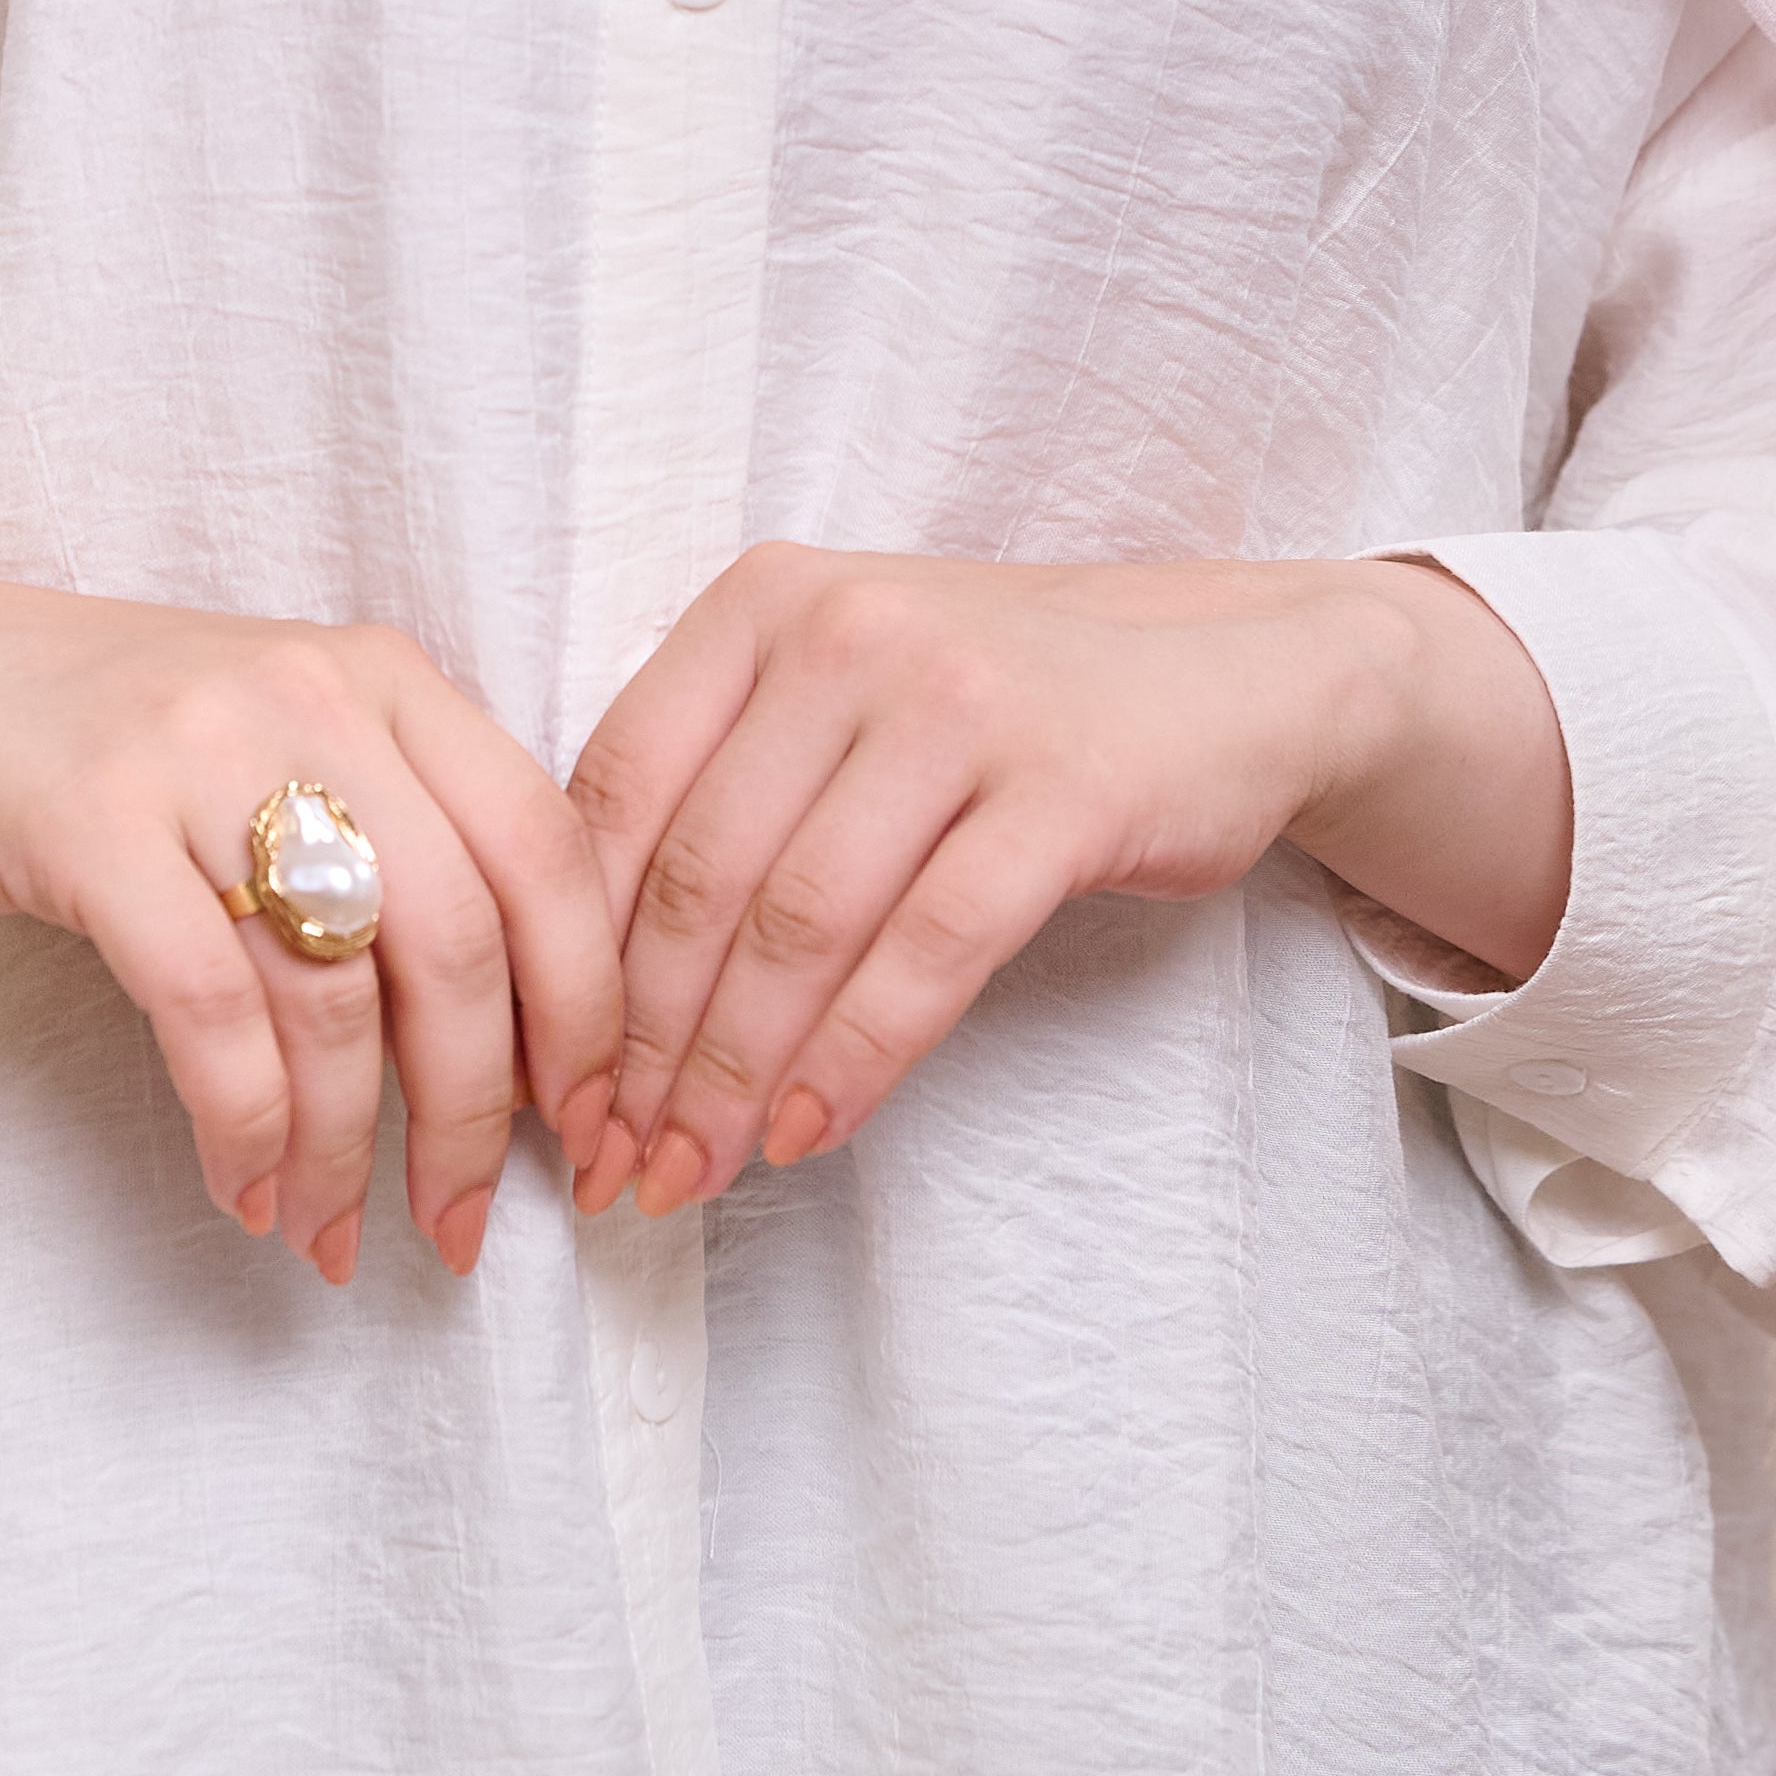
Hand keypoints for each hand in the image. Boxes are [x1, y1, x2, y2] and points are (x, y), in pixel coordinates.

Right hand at [0, 521, 623, 1285]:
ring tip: (331, 1230)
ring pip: (336, 995)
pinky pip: (209, 1012)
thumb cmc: (100, 738)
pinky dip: (245, 1126)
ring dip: (350, 1150)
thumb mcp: (277, 744)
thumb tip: (515, 1047)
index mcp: (385, 677)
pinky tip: (244, 1185)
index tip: (579, 1129)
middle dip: (475, 1115)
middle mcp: (314, 696)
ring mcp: (199, 752)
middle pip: (463, 940)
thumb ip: (396, 844)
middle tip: (460, 1226)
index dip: (588, 1010)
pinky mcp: (88, 822)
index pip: (548, 851)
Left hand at [565, 541, 1572, 1217]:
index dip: (570, 955)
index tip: (555, 1088)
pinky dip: (857, 1057)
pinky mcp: (1063, 788)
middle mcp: (848, 630)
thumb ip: (718, 799)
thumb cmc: (991, 709)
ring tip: (700, 1172)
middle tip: (620, 1164)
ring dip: (734, 1073)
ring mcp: (958, 700)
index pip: (615, 792)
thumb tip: (586, 1003)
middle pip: (699, 874)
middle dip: (645, 1048)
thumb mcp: (837, 704)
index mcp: (762, 602)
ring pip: (801, 922)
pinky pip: (930, 948)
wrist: (1221, 674)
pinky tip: (809, 1130)